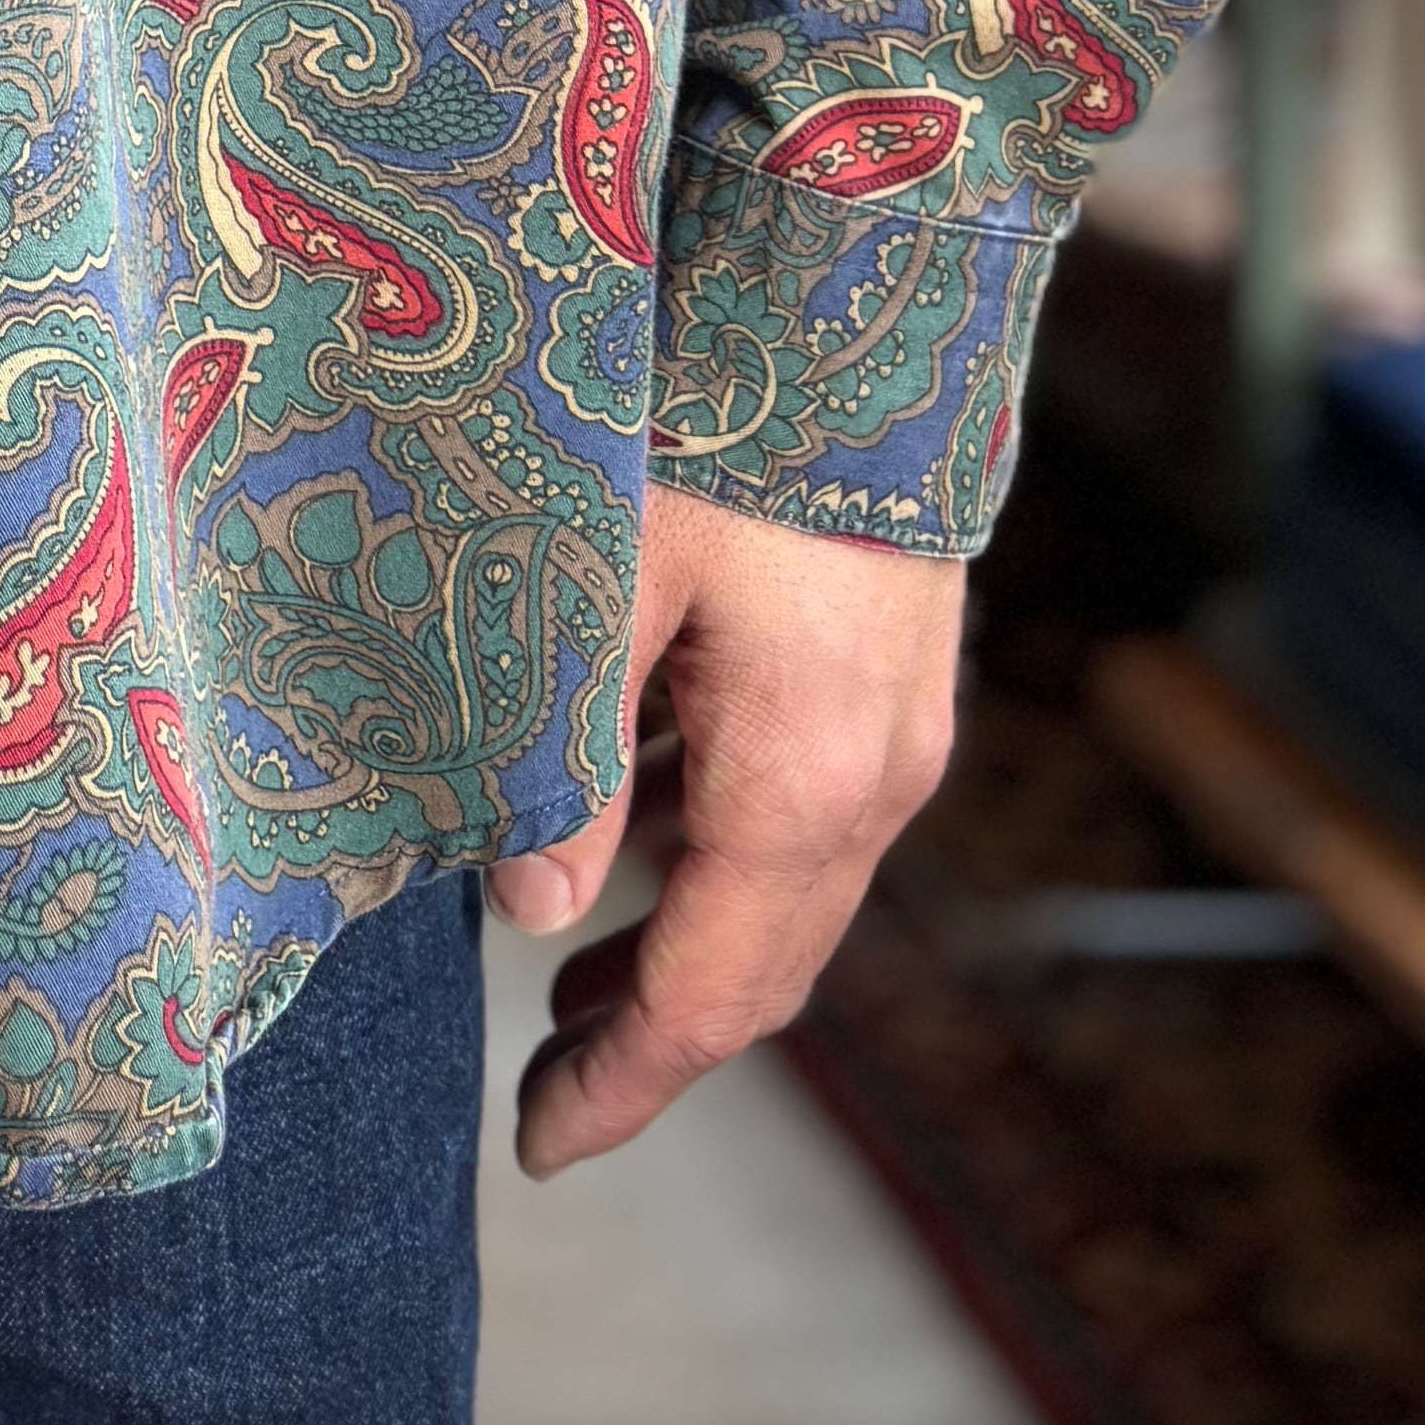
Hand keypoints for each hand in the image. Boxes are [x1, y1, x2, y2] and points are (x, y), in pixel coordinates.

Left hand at [493, 477, 961, 1176]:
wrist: (866, 277)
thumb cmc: (717, 419)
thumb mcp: (600, 583)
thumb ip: (560, 758)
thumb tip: (528, 913)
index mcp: (804, 781)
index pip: (718, 999)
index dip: (629, 1085)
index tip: (542, 1146)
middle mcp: (875, 773)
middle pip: (767, 961)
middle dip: (652, 1031)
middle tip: (543, 1082)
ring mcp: (896, 716)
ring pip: (785, 878)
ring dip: (685, 932)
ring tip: (569, 969)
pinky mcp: (888, 658)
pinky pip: (800, 795)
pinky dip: (715, 840)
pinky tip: (636, 820)